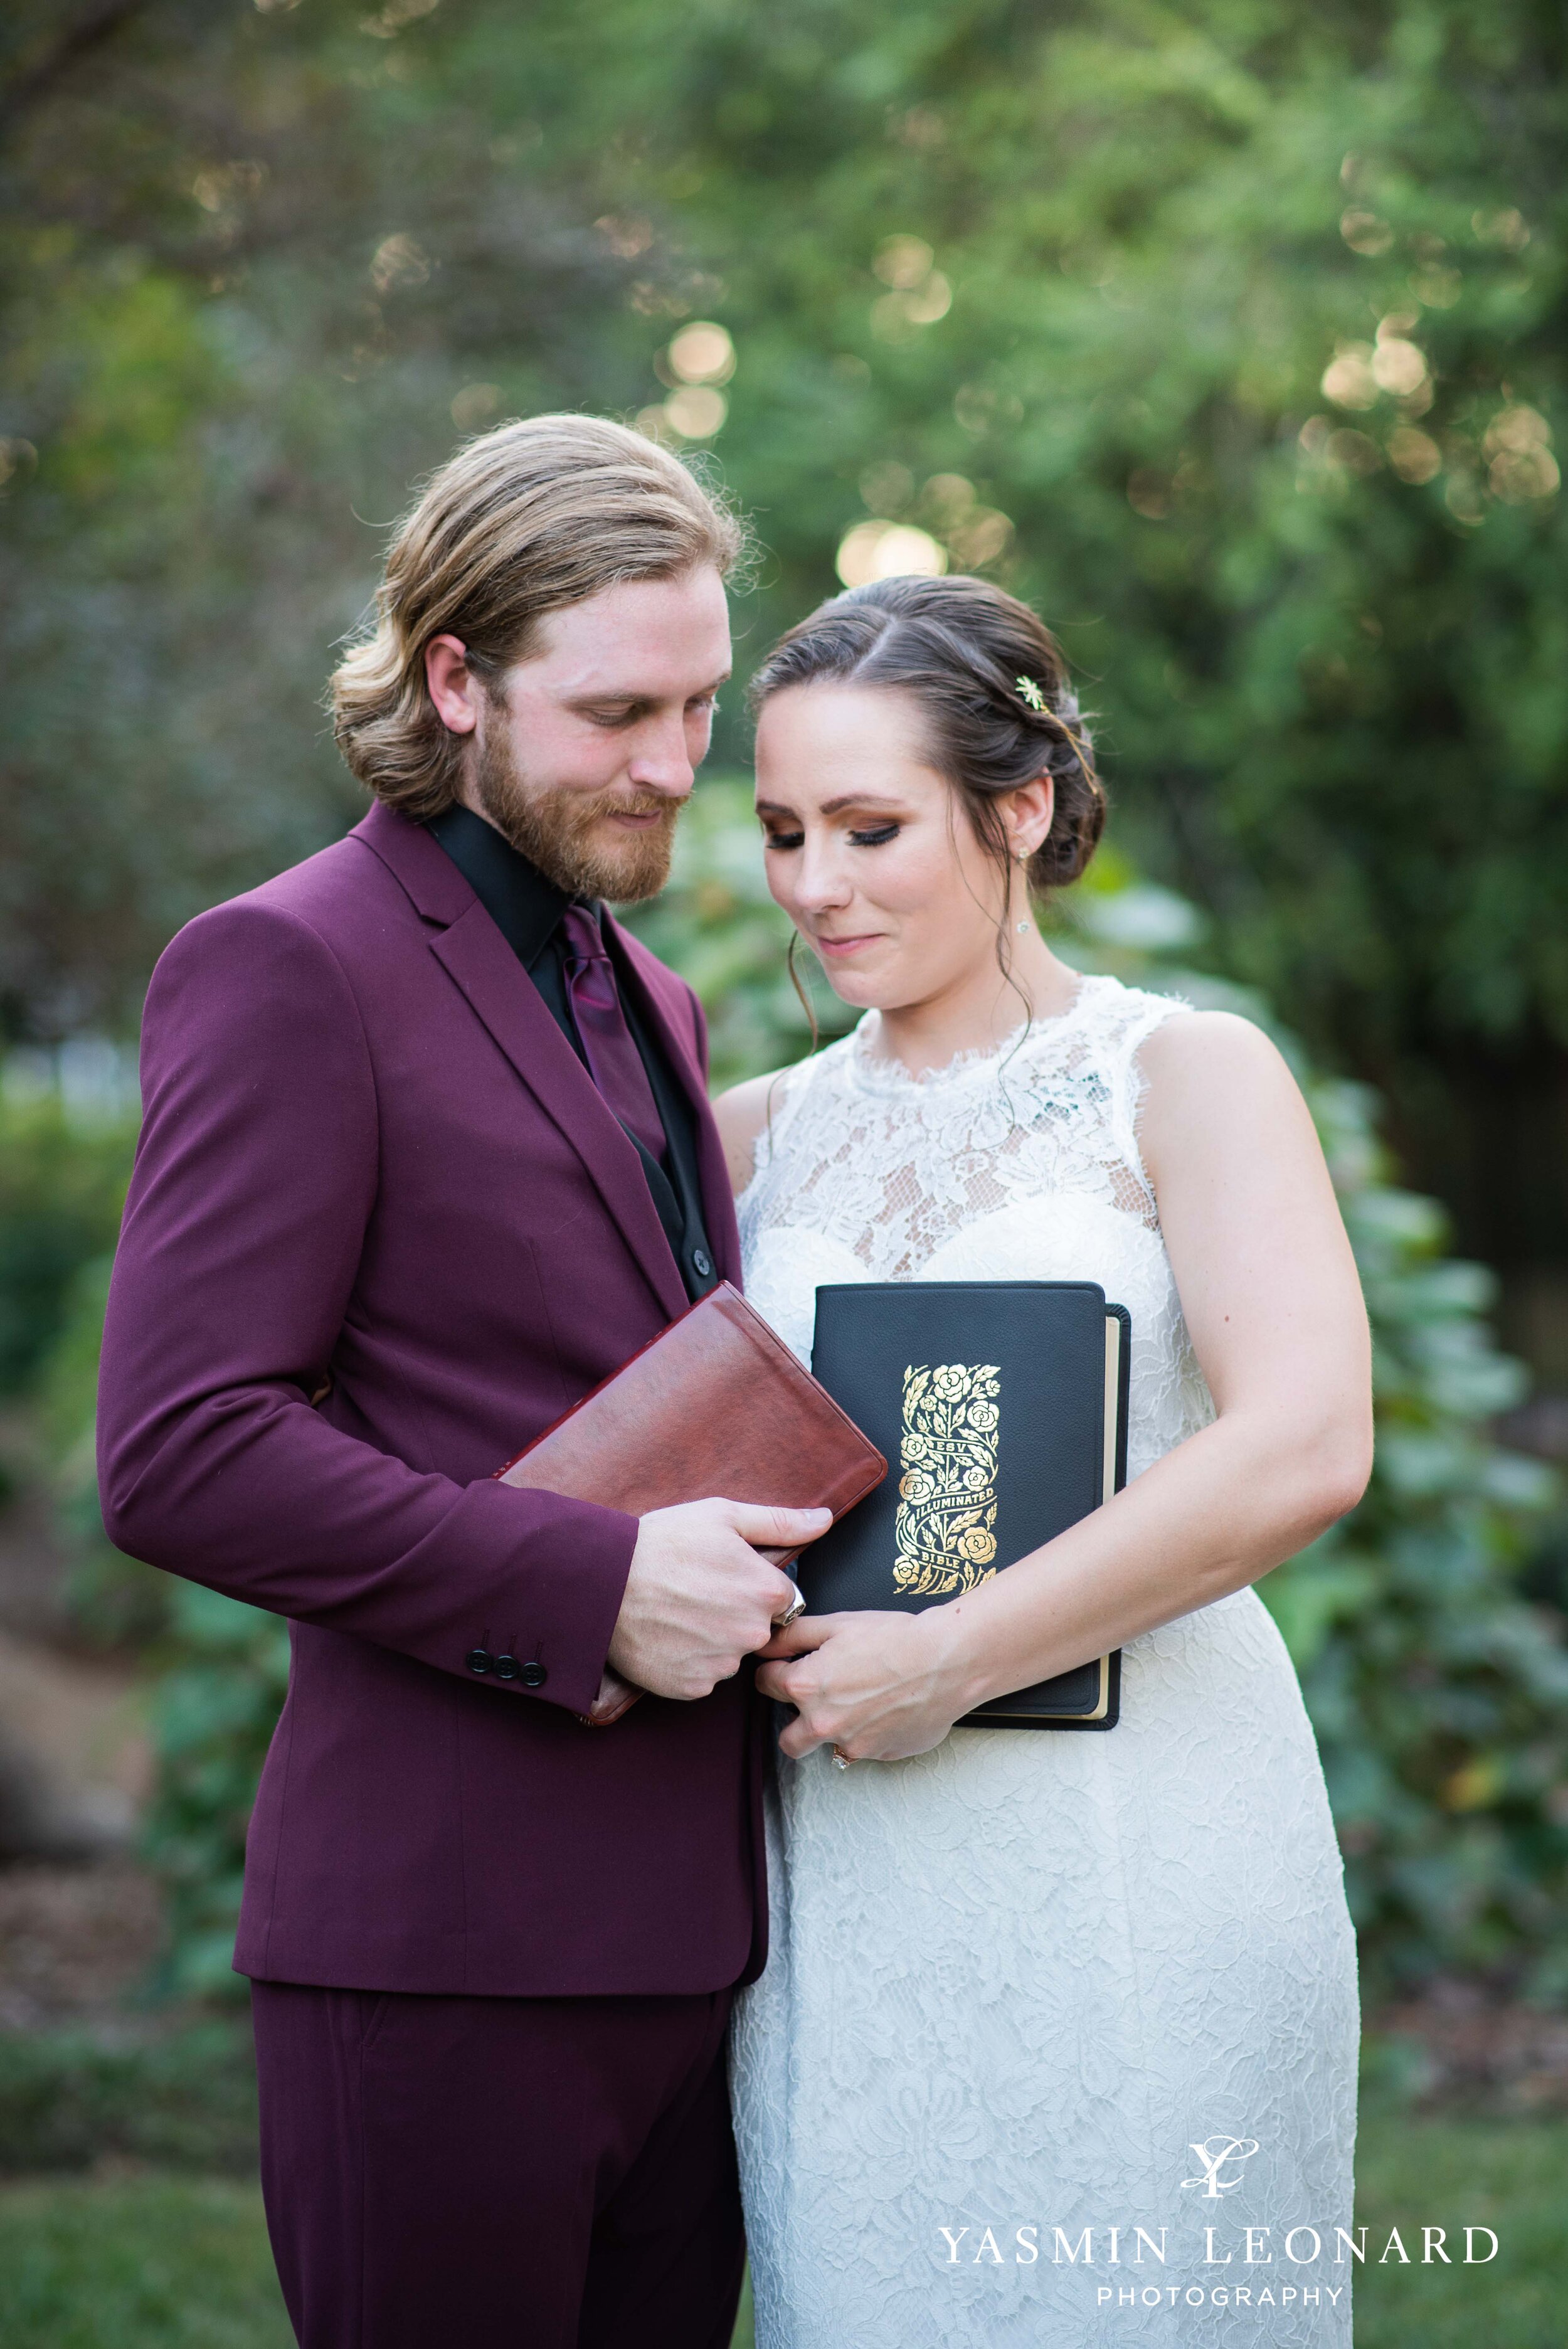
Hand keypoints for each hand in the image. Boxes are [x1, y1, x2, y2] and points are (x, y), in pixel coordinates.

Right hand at [608, 1499, 830, 1701]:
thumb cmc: (661, 1542)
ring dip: (714, 1639)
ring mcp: (721, 1664)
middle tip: (698, 1593)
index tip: (724, 1577)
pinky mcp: (691, 1686)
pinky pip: (703, 1675)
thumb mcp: (723, 1516)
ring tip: (678, 1613)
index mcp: (766, 1591)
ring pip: (731, 1653)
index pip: (782, 1597)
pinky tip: (668, 1636)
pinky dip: (689, 1660)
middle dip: (736, 1613)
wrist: (602, 1581)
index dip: (754, 1585)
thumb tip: (824, 1520)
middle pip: (759, 1627)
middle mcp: (751, 1633)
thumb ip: (780, 1522)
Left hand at [754, 1607, 970, 1761]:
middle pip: (788, 1739)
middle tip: (815, 1699)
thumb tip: (767, 1644)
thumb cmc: (895, 1639)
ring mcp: (852, 1744)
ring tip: (859, 1701)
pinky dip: (869, 1732)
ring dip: (834, 1729)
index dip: (775, 1672)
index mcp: (806, 1687)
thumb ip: (793, 1635)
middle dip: (794, 1721)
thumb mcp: (837, 1623)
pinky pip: (864, 1748)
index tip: (785, 1668)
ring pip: (829, 1746)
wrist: (946, 1661)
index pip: (766, 1685)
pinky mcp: (881, 1754)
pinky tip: (886, 1709)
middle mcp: (823, 1723)